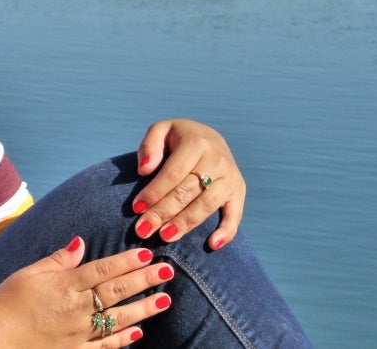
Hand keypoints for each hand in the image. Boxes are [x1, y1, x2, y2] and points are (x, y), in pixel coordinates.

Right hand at [0, 237, 171, 347]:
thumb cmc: (6, 303)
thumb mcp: (29, 274)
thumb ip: (58, 260)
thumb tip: (80, 242)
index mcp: (66, 286)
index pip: (103, 270)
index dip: (127, 261)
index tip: (147, 253)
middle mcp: (77, 309)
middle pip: (117, 291)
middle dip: (144, 279)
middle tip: (168, 271)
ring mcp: (78, 333)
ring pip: (118, 319)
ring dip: (143, 309)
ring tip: (164, 300)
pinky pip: (104, 346)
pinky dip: (122, 339)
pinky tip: (138, 332)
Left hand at [130, 119, 245, 249]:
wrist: (209, 138)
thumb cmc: (178, 139)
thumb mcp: (161, 131)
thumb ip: (150, 146)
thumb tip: (144, 170)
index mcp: (197, 142)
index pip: (173, 173)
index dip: (154, 191)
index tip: (137, 208)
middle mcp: (217, 159)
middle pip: (187, 192)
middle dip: (163, 212)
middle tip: (143, 229)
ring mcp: (230, 177)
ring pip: (206, 205)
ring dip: (184, 224)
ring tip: (165, 236)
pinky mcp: (239, 192)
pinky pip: (235, 214)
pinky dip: (227, 231)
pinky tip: (212, 244)